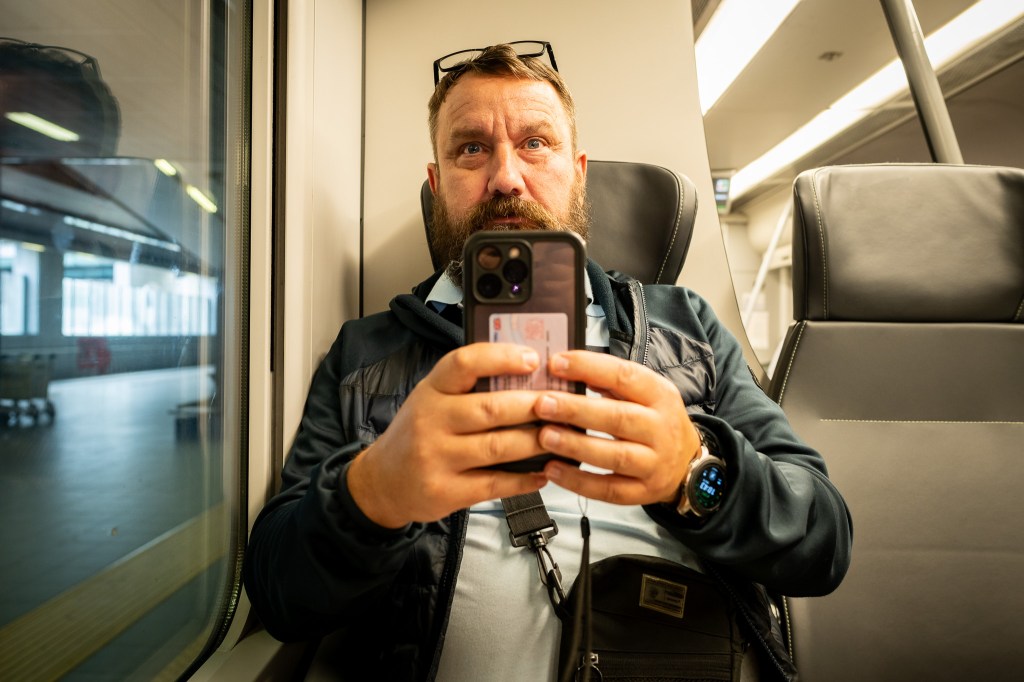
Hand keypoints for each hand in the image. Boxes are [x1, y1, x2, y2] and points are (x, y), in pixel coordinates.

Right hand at [347, 343, 549, 527]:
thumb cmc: (416, 434)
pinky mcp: (446, 491)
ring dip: (535, 442)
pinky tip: (542, 472)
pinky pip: (494, 483)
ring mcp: (437, 458)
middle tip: (562, 404)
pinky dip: (524, 479)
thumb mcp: (432, 399)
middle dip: (533, 405)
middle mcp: (431, 421)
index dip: (501, 358)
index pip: (464, 364)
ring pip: (498, 446)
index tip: (533, 358)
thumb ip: (468, 387)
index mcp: (431, 390)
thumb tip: (526, 376)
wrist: (382, 482)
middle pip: (491, 408)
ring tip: (560, 436)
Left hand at [533, 351, 700, 505]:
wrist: (687, 464)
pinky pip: (608, 489)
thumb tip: (566, 369)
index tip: (556, 363)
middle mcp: (660, 428)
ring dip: (576, 446)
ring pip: (614, 456)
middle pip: (618, 418)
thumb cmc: (656, 422)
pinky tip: (553, 470)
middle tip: (543, 403)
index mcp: (660, 395)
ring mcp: (654, 463)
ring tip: (545, 436)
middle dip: (576, 410)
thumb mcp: (645, 393)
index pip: (625, 376)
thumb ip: (609, 381)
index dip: (589, 368)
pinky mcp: (643, 491)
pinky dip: (578, 481)